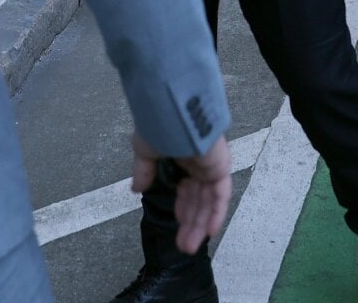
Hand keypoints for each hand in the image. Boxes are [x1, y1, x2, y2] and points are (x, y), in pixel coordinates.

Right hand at [132, 132, 230, 254]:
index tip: (176, 223)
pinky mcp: (220, 166)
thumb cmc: (157, 124)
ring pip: (208, 202)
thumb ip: (144, 171)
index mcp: (184, 157)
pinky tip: (209, 232)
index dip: (182, 208)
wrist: (171, 112)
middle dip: (190, 223)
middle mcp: (200, 163)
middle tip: (183, 245)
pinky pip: (221, 195)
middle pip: (198, 200)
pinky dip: (216, 213)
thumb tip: (136, 188)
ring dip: (200, 225)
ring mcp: (212, 165)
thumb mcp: (144, 151)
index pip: (187, 188)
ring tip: (189, 246)